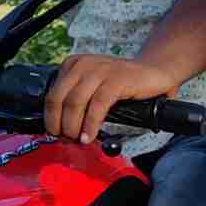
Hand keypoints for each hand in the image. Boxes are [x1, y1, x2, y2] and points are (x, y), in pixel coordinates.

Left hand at [44, 54, 177, 143]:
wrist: (154, 73)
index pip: (51, 95)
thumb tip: (60, 130)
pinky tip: (90, 136)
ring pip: (75, 102)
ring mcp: (100, 70)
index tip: (56, 135)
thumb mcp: (92, 89)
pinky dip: (91, 124)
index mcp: (73, 66)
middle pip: (58, 99)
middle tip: (67, 140)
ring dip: (73, 127)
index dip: (51, 119)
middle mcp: (83, 65)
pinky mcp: (117, 79)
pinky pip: (97, 105)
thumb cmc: (122, 86)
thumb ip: (76, 103)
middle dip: (59, 125)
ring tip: (79, 140)